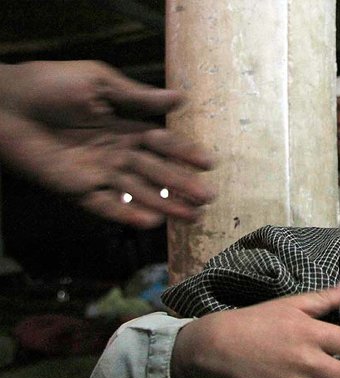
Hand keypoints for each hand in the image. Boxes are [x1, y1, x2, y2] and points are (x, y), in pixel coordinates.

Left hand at [0, 60, 213, 227]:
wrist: (4, 104)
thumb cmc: (49, 84)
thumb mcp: (98, 82)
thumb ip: (137, 96)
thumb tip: (180, 99)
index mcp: (124, 127)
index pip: (162, 144)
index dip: (185, 153)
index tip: (209, 163)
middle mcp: (117, 153)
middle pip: (157, 172)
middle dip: (183, 185)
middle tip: (208, 198)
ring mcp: (99, 174)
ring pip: (138, 192)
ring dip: (165, 204)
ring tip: (191, 217)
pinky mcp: (78, 190)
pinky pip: (106, 206)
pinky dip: (126, 215)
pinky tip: (150, 222)